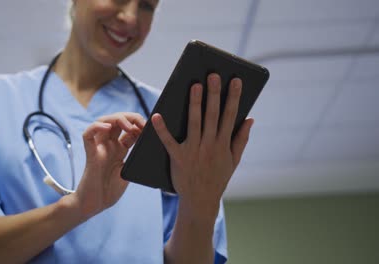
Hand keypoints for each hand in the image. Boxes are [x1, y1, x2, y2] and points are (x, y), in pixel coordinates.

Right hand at [71, 112, 145, 218]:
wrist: (95, 205)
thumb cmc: (110, 191)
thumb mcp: (128, 172)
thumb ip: (135, 159)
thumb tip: (150, 149)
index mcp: (119, 150)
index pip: (129, 129)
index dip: (139, 125)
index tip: (150, 128)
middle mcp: (109, 146)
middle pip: (117, 121)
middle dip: (131, 117)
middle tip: (142, 123)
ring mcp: (99, 148)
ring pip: (104, 122)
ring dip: (117, 119)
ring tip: (129, 126)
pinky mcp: (90, 153)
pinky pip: (88, 134)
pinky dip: (96, 127)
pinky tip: (107, 127)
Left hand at [151, 74, 253, 218]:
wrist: (201, 200)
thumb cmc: (218, 177)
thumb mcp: (234, 160)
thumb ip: (241, 139)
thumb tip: (250, 118)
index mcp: (223, 144)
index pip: (230, 116)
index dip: (233, 97)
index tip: (235, 81)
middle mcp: (210, 145)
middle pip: (212, 115)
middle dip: (214, 94)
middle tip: (213, 75)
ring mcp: (194, 151)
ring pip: (194, 123)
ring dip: (195, 104)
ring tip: (195, 85)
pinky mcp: (178, 158)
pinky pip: (169, 141)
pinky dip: (162, 129)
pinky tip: (157, 115)